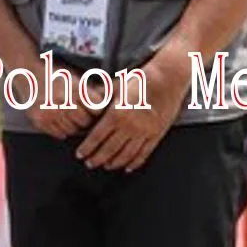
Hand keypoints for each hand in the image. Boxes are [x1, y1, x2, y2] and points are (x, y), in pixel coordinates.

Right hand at [7, 53, 97, 140]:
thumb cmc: (55, 75)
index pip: (97, 109)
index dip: (96, 109)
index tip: (93, 108)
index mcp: (74, 88)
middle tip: (79, 113)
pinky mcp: (40, 120)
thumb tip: (108, 105)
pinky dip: (62, 130)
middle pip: (85, 122)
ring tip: (68, 115)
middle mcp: (63, 100)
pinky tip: (58, 119)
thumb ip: (90, 91)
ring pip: (73, 130)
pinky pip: (60, 134)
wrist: (27, 74)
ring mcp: (51, 111)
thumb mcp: (74, 77)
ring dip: (73, 125)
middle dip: (85, 119)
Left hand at [74, 44, 192, 171]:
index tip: (80, 154)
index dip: (87, 148)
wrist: (167, 79)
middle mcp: (129, 126)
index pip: (97, 137)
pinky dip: (135, 163)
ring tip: (106, 166)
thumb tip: (87, 103)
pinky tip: (128, 167)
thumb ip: (101, 97)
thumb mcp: (116, 85)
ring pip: (126, 154)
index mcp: (116, 114)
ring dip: (114, 163)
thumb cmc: (140, 80)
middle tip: (89, 164)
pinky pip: (144, 153)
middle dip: (97, 158)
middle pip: (109, 149)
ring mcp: (144, 132)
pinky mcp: (156, 135)